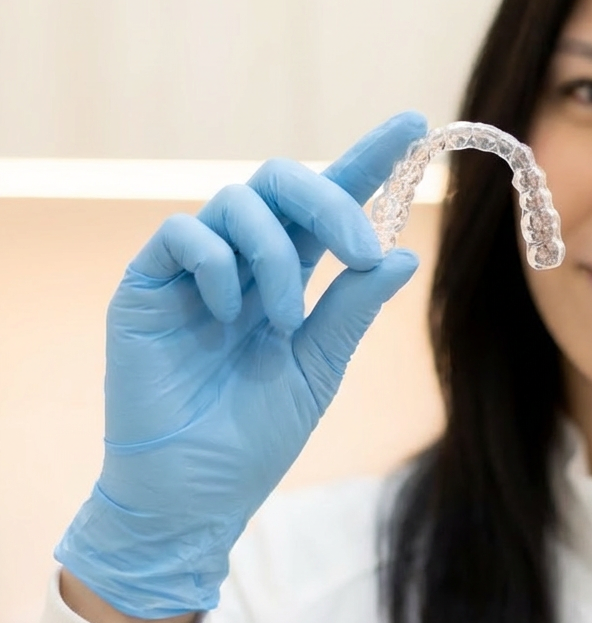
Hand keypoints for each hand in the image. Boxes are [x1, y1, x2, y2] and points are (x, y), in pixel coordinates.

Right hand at [54, 112, 426, 618]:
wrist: (195, 495)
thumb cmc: (255, 437)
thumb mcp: (320, 367)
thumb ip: (353, 307)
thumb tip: (404, 252)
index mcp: (286, 278)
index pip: (326, 205)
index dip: (367, 162)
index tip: (413, 126)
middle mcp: (241, 263)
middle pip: (281, 181)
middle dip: (330, 200)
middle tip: (360, 250)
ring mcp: (193, 271)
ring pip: (236, 203)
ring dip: (274, 254)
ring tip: (283, 320)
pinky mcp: (147, 286)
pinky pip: (183, 234)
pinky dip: (218, 263)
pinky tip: (230, 312)